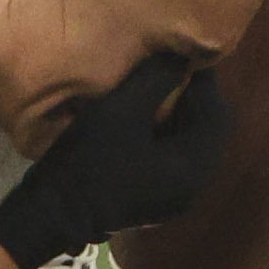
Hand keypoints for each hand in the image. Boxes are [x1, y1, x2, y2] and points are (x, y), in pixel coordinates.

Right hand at [0, 56, 236, 268]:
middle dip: (190, 99)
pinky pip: (170, 162)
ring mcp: (174, 200)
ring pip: (187, 147)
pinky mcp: (154, 204)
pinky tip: (141, 123)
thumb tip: (181, 56)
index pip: (216, 113)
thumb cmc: (89, 158)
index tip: (181, 56)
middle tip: (168, 71)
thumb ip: (158, 78)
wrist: (52, 212)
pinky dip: (163, 138)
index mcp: (194, 167)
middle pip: (205, 131)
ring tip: (153, 92)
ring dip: (176, 117)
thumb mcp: (123, 109)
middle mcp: (193, 188)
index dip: (202, 80)